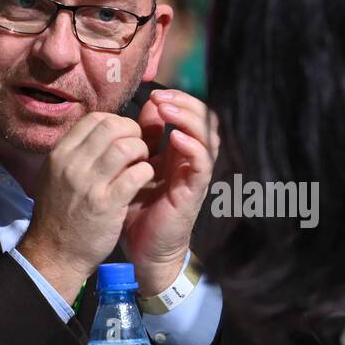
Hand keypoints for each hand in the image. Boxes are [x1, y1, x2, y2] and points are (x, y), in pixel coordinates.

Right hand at [18, 112, 153, 298]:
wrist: (55, 254)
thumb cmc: (59, 215)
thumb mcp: (55, 176)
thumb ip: (75, 154)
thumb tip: (99, 132)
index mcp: (60, 154)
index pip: (94, 120)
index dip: (116, 122)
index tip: (124, 136)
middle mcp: (72, 164)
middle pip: (112, 127)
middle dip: (133, 133)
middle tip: (139, 148)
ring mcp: (89, 184)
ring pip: (126, 147)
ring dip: (142, 151)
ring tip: (142, 163)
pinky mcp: (107, 204)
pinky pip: (136, 174)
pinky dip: (146, 172)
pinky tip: (144, 179)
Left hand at [122, 88, 219, 294]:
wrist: (145, 251)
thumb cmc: (139, 211)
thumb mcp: (137, 167)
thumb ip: (144, 140)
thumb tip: (148, 107)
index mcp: (180, 152)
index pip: (192, 115)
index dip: (179, 99)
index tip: (155, 94)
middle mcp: (192, 161)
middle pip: (205, 121)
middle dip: (184, 103)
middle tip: (161, 98)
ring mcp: (196, 176)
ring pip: (208, 137)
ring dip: (188, 119)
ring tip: (167, 110)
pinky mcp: (194, 192)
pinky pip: (202, 163)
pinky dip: (192, 146)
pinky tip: (174, 137)